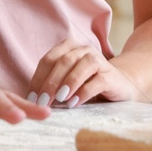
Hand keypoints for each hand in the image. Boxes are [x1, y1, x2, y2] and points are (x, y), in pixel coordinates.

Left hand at [28, 38, 143, 106]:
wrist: (120, 85)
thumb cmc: (87, 83)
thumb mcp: (68, 79)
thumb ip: (53, 82)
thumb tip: (33, 98)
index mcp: (69, 47)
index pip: (48, 60)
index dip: (38, 78)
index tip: (31, 97)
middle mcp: (83, 50)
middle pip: (62, 61)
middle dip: (50, 82)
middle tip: (41, 101)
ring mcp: (98, 60)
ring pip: (80, 67)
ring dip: (67, 83)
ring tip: (58, 99)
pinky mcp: (110, 76)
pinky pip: (95, 82)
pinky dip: (83, 92)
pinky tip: (74, 104)